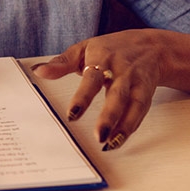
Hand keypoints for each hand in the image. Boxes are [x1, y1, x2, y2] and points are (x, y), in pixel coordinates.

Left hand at [32, 30, 163, 150]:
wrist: (150, 46)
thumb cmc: (112, 48)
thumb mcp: (84, 48)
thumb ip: (62, 62)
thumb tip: (39, 71)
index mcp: (103, 58)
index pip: (92, 78)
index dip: (83, 97)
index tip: (72, 115)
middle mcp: (122, 71)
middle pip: (117, 95)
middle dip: (109, 116)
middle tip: (99, 136)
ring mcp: (136, 83)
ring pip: (133, 105)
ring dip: (123, 126)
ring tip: (109, 144)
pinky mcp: (146, 94)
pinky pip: (140, 112)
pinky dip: (130, 127)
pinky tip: (118, 140)